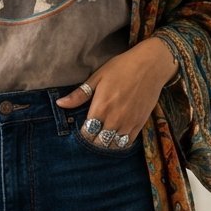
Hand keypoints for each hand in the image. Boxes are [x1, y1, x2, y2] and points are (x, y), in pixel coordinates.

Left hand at [56, 36, 177, 147]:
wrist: (151, 65)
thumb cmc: (122, 67)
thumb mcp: (97, 77)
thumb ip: (79, 94)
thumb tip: (60, 103)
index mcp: (101, 107)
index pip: (87, 133)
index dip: (82, 136)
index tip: (80, 132)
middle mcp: (115, 118)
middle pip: (99, 142)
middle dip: (93, 141)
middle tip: (91, 136)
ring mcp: (129, 122)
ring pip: (114, 145)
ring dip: (106, 144)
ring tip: (102, 138)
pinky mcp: (140, 123)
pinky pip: (128, 142)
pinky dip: (120, 143)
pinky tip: (115, 137)